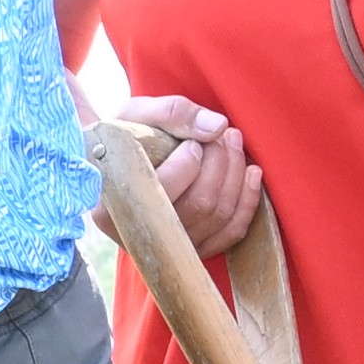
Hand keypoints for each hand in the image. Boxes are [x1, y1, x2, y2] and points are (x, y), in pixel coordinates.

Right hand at [116, 99, 268, 255]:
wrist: (122, 166)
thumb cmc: (126, 139)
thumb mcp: (136, 116)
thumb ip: (172, 113)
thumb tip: (217, 127)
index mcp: (112, 208)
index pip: (163, 190)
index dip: (188, 161)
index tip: (191, 142)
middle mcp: (140, 237)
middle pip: (200, 205)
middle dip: (221, 163)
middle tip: (224, 135)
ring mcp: (169, 249)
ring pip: (219, 217)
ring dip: (236, 175)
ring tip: (233, 143)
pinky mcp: (192, 250)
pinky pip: (231, 233)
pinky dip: (248, 201)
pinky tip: (251, 173)